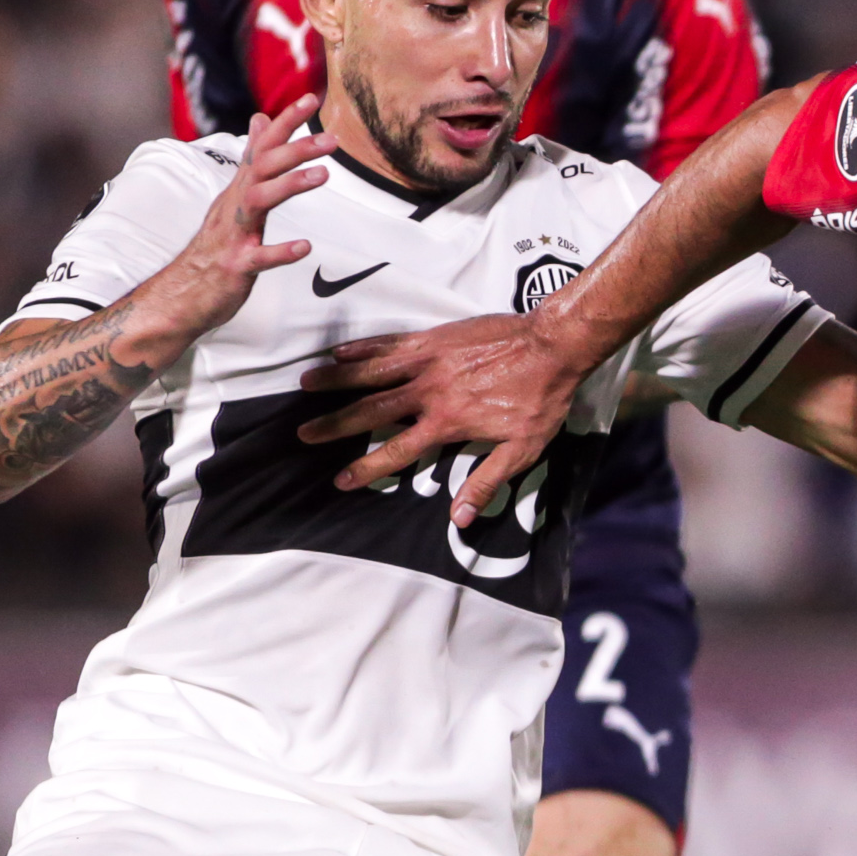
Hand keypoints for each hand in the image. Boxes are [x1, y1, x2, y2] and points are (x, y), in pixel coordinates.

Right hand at [145, 97, 332, 351]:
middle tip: (331, 139)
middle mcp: (235, 205)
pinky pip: (259, 257)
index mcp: (239, 190)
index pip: (263, 147)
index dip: (285, 122)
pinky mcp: (235, 266)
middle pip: (263, 167)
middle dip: (296, 149)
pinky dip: (281, 251)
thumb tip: (260, 119)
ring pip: (258, 201)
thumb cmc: (216, 246)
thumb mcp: (235, 198)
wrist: (180, 294)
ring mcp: (234, 234)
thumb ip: (253, 162)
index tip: (311, 97)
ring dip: (289, 185)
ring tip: (323, 175)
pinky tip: (305, 246)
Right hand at [296, 310, 581, 521]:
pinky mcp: (434, 337)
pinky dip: (364, 347)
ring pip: (372, 371)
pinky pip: (391, 342)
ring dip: (337, 379)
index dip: (366, 468)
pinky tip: (340, 351)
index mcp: (447, 423)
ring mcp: (429, 361)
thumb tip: (460, 518)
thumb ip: (486, 482)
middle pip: (371, 410)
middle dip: (335, 424)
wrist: (553, 346)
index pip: (397, 451)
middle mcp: (429, 392)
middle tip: (303, 433)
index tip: (340, 479)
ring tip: (306, 384)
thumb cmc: (541, 400)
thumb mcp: (521, 450)